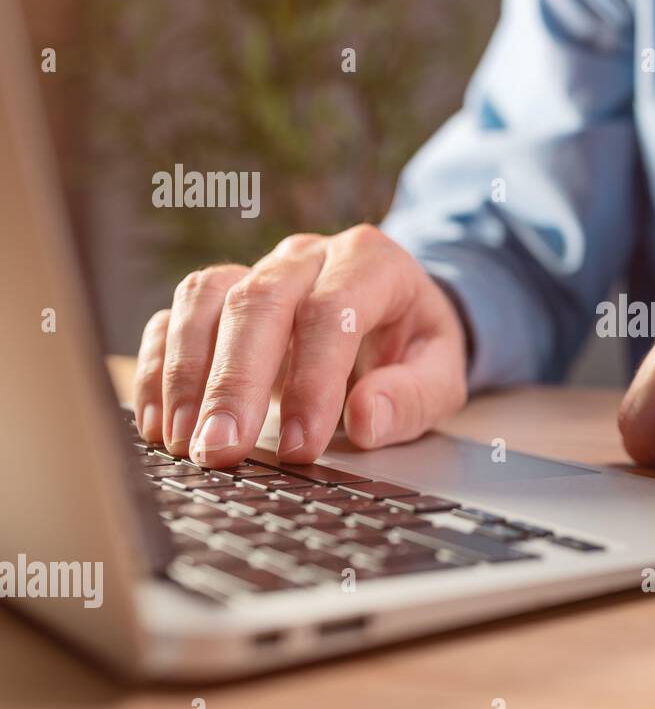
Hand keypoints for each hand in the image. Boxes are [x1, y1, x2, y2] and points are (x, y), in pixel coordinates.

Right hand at [133, 224, 467, 468]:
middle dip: (235, 382)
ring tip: (184, 442)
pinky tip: (161, 424)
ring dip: (186, 373)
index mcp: (372, 262)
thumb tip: (364, 419)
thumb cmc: (415, 344)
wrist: (397, 311)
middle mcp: (308, 257)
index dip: (313, 381)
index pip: (332, 312)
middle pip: (258, 302)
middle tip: (222, 450)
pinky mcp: (220, 295)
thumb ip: (413, 397)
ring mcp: (257, 268)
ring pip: (205, 298)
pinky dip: (158, 367)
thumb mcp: (442, 373)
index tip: (301, 447)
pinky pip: (174, 316)